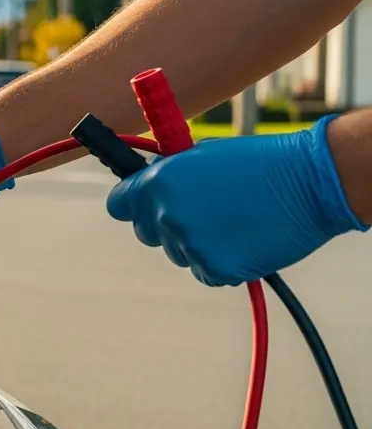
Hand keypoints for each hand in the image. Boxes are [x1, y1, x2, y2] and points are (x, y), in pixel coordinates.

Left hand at [107, 116, 366, 285]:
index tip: (143, 206)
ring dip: (198, 243)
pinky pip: (206, 272)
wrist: (309, 183)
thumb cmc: (259, 162)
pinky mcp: (216, 268)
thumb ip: (170, 175)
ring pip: (179, 253)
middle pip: (148, 233)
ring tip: (235, 221)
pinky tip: (245, 240)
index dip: (131, 205)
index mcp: (158, 182)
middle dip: (167, 226)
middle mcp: (167, 214)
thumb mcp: (202, 156)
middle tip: (203, 213)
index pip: (119, 205)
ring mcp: (190, 244)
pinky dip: (222, 262)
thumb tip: (149, 185)